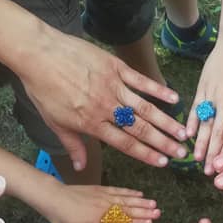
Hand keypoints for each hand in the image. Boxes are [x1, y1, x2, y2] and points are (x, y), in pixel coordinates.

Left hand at [20, 28, 187, 170]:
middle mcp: (106, 107)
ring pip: (145, 108)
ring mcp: (112, 86)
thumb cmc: (43, 89)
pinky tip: (175, 98)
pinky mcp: (115, 68)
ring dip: (166, 121)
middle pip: (140, 129)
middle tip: (182, 152)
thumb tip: (80, 168)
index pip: (125, 143)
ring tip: (183, 132)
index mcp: (92, 123)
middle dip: (163, 143)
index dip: (146, 154)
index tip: (163, 163)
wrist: (38, 54)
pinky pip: (140, 81)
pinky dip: (158, 90)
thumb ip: (73, 145)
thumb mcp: (55, 122)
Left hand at [40, 180, 160, 222]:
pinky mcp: (101, 189)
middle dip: (145, 212)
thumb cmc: (63, 219)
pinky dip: (130, 192)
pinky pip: (119, 190)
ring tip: (154, 204)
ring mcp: (104, 196)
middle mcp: (105, 207)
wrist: (52, 197)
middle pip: (128, 210)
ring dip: (141, 201)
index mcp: (99, 220)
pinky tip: (140, 193)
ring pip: (126, 199)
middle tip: (159, 213)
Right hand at [187, 39, 222, 172]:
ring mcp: (214, 95)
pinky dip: (193, 123)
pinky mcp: (204, 85)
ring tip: (198, 161)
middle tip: (211, 176)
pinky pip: (197, 108)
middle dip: (215, 158)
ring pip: (207, 125)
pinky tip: (189, 136)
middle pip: (221, 136)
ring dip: (203, 145)